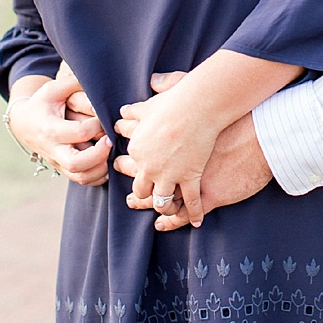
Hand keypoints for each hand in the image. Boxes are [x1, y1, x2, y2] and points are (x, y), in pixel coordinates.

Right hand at [7, 69, 111, 185]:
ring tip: (110, 153)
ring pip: (81, 176)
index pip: (77, 132)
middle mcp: (53, 148)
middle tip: (110, 141)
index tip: (102, 118)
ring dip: (101, 168)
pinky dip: (97, 176)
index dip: (95, 126)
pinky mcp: (63, 169)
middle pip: (76, 163)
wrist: (24, 124)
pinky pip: (82, 180)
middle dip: (99, 155)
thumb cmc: (42, 103)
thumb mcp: (53, 89)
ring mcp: (57, 161)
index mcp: (50, 127)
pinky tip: (105, 162)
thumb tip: (96, 77)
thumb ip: (72, 83)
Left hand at [113, 69, 218, 224]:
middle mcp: (149, 166)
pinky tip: (196, 221)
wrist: (198, 107)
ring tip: (166, 212)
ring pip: (161, 202)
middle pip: (141, 189)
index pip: (128, 164)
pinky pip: (191, 203)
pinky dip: (193, 213)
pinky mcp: (191, 180)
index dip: (128, 168)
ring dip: (164, 208)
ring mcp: (169, 176)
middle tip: (140, 200)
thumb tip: (124, 109)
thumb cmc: (175, 101)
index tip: (129, 172)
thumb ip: (136, 110)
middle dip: (142, 196)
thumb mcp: (150, 104)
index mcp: (137, 148)